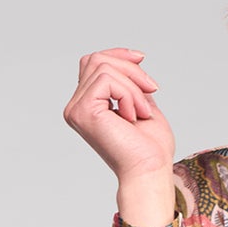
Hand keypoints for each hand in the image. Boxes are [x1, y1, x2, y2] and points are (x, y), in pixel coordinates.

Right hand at [65, 47, 174, 224]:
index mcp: (87, 106)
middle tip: (152, 90)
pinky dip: (128, 94)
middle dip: (130, 69)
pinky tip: (133, 116)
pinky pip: (107, 80)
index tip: (141, 58)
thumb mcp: (142, 103)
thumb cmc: (150, 148)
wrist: (150, 171)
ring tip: (142, 112)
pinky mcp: (83, 111)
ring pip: (104, 68)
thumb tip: (132, 57)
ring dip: (133, 87)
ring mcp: (76, 109)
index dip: (118, 55)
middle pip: (97, 60)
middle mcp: (76, 107)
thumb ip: (130, 83)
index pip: (93, 63)